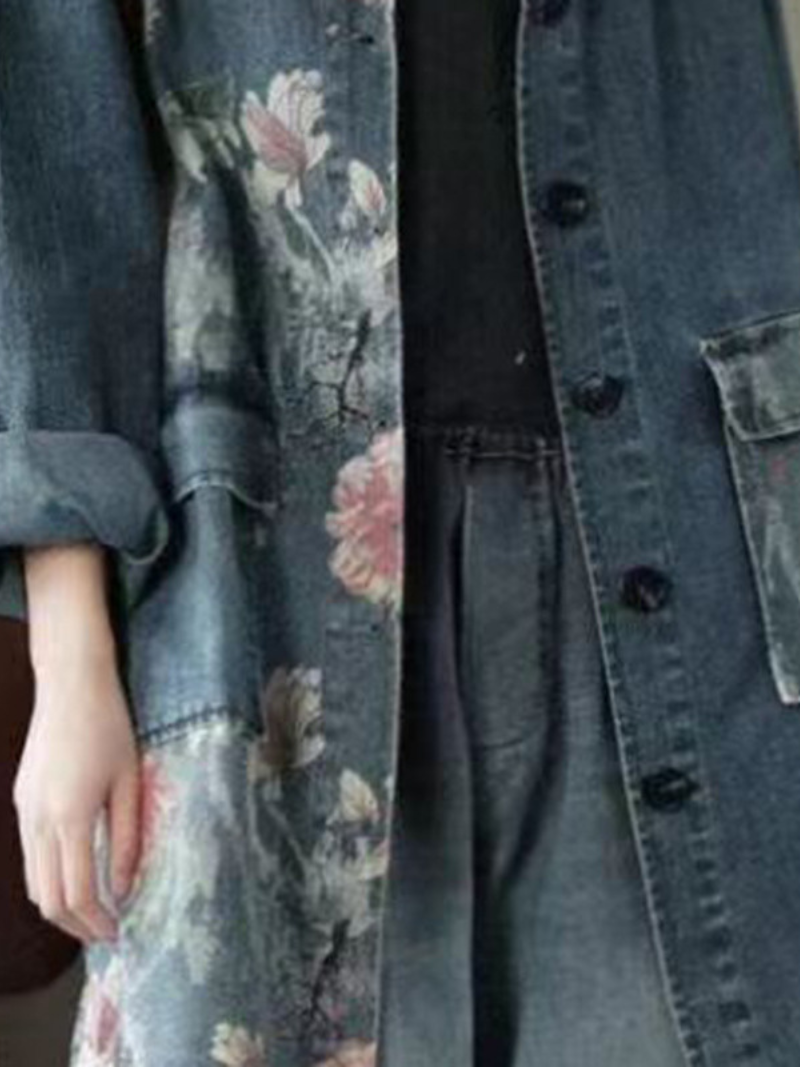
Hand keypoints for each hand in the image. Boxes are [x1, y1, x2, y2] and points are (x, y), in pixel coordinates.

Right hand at [12, 544, 142, 944]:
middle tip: (106, 931)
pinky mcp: (21, 801)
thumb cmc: (110, 727)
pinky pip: (30, 855)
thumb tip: (123, 889)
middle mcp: (38, 821)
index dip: (97, 921)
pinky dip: (49, 877)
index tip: (119, 932)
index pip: (77, 893)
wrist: (71, 684)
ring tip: (94, 909)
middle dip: (76, 924)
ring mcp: (24, 811)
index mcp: (70, 817)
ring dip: (60, 904)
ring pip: (32, 881)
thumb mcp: (129, 782)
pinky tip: (77, 873)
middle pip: (47, 898)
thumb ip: (127, 839)